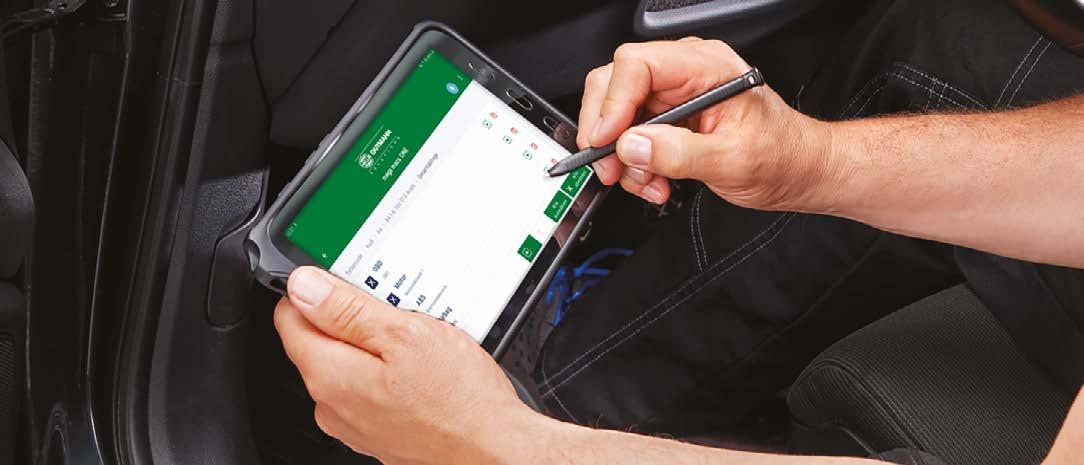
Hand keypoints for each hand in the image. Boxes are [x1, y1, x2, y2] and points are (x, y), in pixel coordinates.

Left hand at [274, 267, 552, 464]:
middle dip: (351, 318)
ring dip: (374, 345)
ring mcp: (353, 424)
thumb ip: (346, 309)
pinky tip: (422, 370)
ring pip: (347, 365)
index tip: (348, 281)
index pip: (290, 316)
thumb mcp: (405, 333)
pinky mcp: (375, 433)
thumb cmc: (459, 399)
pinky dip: (388, 373)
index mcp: (329, 374)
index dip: (317, 289)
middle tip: (398, 312)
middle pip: (319, 340)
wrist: (494, 450)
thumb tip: (303, 286)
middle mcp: (331, 405)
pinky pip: (368, 390)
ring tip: (418, 342)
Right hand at [580, 38, 838, 211]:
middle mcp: (686, 72)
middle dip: (607, 131)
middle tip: (611, 167)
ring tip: (649, 182)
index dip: (613, 102)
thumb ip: (679, 153)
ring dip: (623, 156)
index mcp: (706, 66)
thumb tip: (632, 145)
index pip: (637, 65)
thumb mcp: (732, 161)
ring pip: (618, 114)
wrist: (799, 170)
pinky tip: (655, 180)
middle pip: (615, 84)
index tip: (607, 140)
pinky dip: (634, 163)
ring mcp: (675, 94)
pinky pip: (631, 134)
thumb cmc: (782, 156)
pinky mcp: (669, 117)